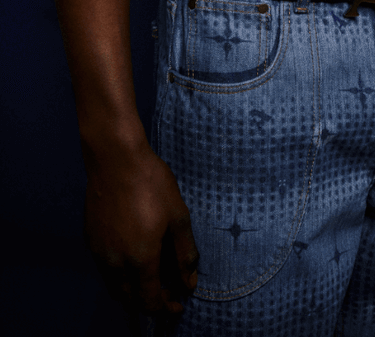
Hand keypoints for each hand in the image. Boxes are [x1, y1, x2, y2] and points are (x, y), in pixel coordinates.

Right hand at [84, 141, 197, 313]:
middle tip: (168, 295)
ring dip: (133, 293)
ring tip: (151, 281)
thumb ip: (184, 252)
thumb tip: (189, 280)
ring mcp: (99, 253)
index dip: (166, 309)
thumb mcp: (178, 216)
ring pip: (115, 289)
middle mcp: (115, 264)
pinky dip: (119, 278)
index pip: (150, 301)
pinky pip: (104, 272)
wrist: (116, 159)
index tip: (178, 305)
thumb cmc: (151, 183)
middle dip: (150, 304)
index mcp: (140, 260)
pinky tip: (132, 261)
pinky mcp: (90, 241)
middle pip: (130, 300)